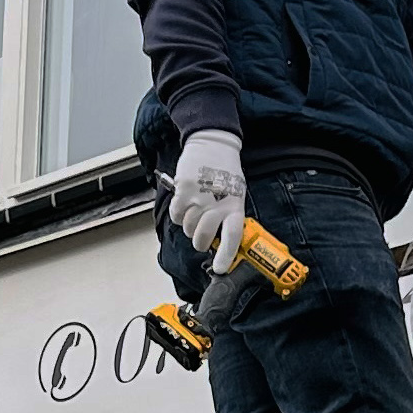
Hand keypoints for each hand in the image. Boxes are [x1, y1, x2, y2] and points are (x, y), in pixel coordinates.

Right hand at [172, 130, 246, 273]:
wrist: (212, 143)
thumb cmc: (225, 169)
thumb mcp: (236, 193)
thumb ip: (230, 215)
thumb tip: (222, 240)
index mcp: (235, 205)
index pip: (232, 236)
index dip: (226, 255)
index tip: (221, 268)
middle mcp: (217, 203)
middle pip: (203, 236)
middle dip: (200, 242)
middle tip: (201, 238)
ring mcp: (198, 197)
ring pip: (188, 228)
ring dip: (189, 224)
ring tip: (196, 209)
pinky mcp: (183, 190)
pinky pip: (176, 215)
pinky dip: (178, 214)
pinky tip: (186, 202)